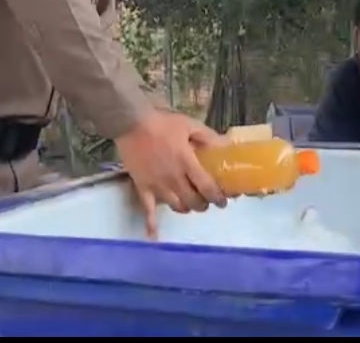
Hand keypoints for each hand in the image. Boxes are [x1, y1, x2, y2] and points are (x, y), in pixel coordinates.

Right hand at [115, 110, 227, 237]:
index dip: (218, 197)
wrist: (131, 123)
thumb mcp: (189, 125)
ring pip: (176, 206)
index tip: (224, 201)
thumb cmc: (162, 124)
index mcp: (187, 163)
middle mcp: (174, 178)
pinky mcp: (143, 187)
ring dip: (186, 208)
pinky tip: (153, 236)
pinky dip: (150, 224)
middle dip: (203, 204)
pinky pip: (147, 209)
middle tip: (207, 201)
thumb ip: (208, 137)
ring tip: (189, 204)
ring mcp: (157, 185)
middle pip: (193, 201)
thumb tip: (227, 144)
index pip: (207, 187)